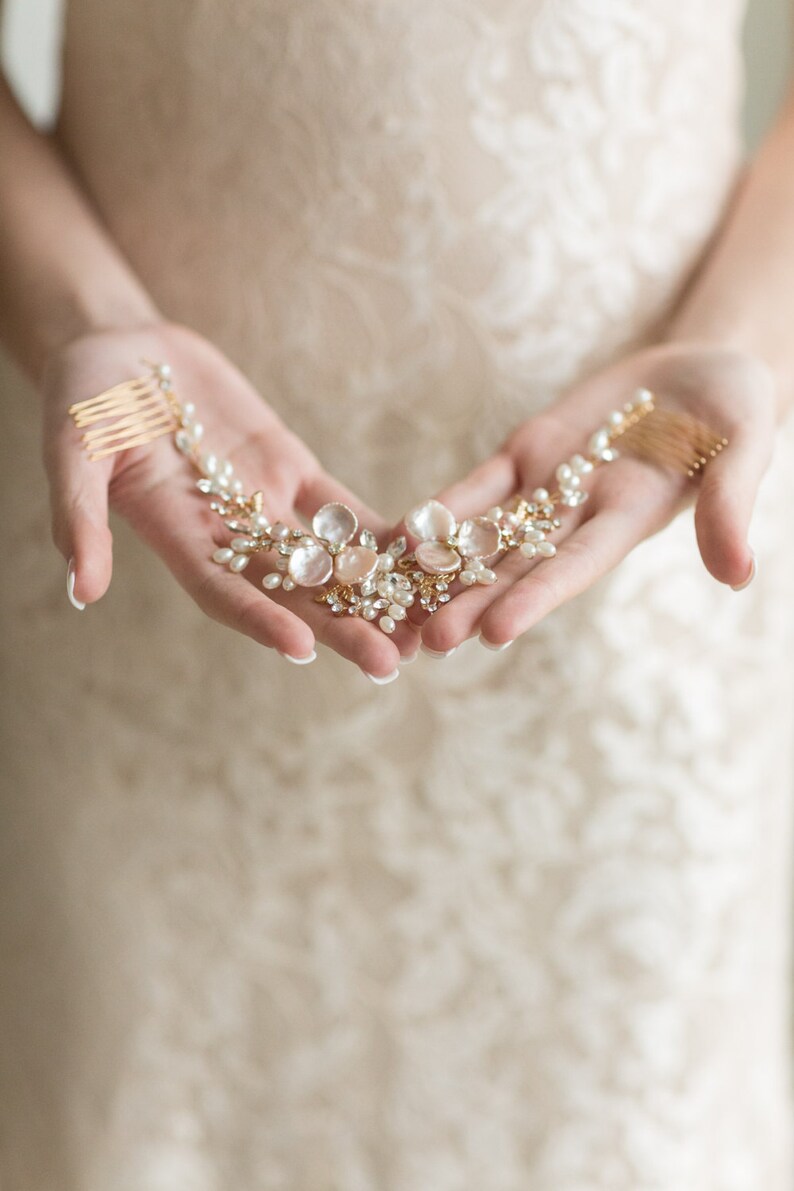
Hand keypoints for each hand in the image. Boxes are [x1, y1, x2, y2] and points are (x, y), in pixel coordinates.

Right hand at [43, 322, 417, 676]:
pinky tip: (427, 555)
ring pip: (327, 562)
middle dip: (342, 627)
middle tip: (393, 663)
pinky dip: (382, 534)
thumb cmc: (84, 396)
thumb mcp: (72, 447)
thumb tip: (80, 590)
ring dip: (377, 596)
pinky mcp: (291, 471)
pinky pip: (342, 509)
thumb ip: (80, 514)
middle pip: (292, 593)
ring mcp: (264, 505)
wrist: (122, 349)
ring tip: (427, 628)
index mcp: (175, 538)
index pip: (223, 592)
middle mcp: (227, 536)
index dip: (260, 621)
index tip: (304, 649)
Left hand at [416, 343, 777, 653]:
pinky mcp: (528, 454)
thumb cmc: (735, 408)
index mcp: (630, 520)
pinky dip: (445, 508)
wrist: (701, 372)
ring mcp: (550, 486)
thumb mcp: (744, 447)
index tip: (495, 635)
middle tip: (428, 642)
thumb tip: (739, 575)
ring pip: (491, 535)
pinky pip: (481, 485)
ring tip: (399, 603)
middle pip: (520, 565)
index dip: (537, 599)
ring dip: (447, 569)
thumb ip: (729, 505)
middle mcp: (582, 516)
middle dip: (476, 602)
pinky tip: (403, 533)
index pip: (576, 567)